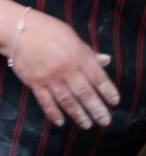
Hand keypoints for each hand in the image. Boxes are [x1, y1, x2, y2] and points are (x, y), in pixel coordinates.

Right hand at [10, 9, 119, 128]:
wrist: (20, 31)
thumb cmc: (49, 31)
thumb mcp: (73, 37)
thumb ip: (89, 53)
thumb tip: (106, 60)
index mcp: (80, 57)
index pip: (98, 78)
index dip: (108, 91)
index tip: (114, 102)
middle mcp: (67, 70)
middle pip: (85, 93)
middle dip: (97, 109)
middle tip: (105, 121)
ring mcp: (51, 78)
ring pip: (67, 101)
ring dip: (78, 115)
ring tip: (87, 125)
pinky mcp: (36, 84)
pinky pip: (46, 102)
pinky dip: (54, 113)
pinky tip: (61, 122)